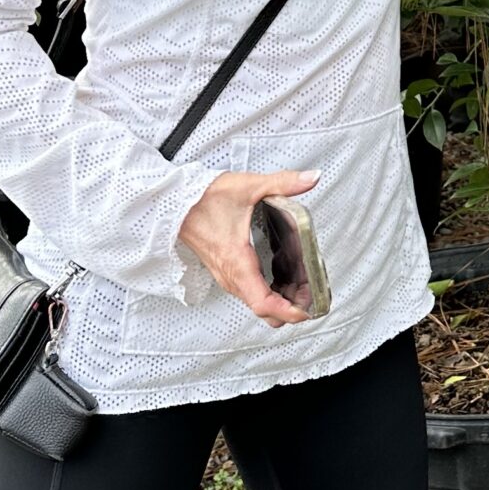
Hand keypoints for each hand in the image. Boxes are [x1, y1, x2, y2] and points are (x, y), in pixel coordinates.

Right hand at [178, 169, 319, 328]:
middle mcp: (231, 276)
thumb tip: (312, 177)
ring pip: (258, 302)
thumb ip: (284, 182)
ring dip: (282, 299)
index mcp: (237, 262)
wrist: (175, 203)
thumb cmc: (205, 198)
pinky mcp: (227, 272)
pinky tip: (286, 276)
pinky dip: (271, 291)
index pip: (263, 302)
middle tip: (314, 292)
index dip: (287, 311)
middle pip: (264, 308)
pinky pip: (251, 291)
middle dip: (292, 306)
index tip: (307, 311)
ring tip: (305, 284)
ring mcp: (228, 276)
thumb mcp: (249, 186)